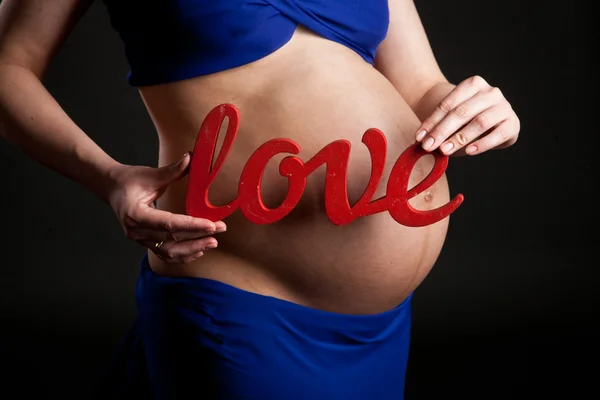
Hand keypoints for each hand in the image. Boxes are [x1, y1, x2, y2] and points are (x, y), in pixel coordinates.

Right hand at [106, 152, 225, 263]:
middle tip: (220, 230)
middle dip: (198, 236)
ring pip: (169, 252)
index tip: (211, 224)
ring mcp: (140, 240)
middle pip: (172, 240)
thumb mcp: (150, 174)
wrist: (112, 189)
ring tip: (213, 242)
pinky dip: (183, 255)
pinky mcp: (145, 243)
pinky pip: (165, 255)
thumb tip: (191, 157)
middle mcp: (136, 231)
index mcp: (136, 214)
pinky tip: (199, 250)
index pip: (168, 223)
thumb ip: (172, 170)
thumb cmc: (129, 180)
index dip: (191, 225)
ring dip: (193, 249)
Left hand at [415, 76, 519, 155]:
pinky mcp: (512, 123)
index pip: (448, 104)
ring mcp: (504, 106)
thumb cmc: (463, 118)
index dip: (432, 122)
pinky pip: (498, 134)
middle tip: (429, 146)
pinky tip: (469, 151)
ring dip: (460, 138)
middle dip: (443, 131)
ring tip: (445, 150)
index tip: (419, 137)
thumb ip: (438, 127)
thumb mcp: (449, 118)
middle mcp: (491, 92)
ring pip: (480, 122)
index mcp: (473, 84)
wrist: (487, 117)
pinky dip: (483, 143)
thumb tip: (422, 142)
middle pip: (462, 112)